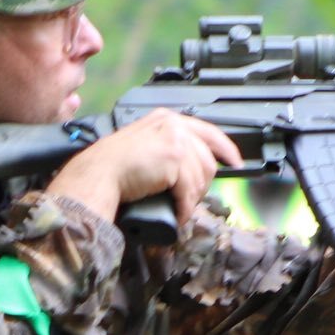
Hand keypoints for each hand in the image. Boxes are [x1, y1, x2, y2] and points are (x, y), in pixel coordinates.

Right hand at [46, 110, 243, 227]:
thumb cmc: (111, 164)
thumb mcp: (143, 143)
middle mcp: (174, 126)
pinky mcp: (175, 160)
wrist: (98, 172)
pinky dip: (185, 208)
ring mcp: (176, 141)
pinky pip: (189, 191)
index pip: (209, 131)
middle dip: (202, 185)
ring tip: (179, 208)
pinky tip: (178, 214)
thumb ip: (164, 145)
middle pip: (208, 159)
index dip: (226, 149)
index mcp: (167, 119)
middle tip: (190, 198)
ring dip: (192, 198)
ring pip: (202, 177)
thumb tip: (188, 168)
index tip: (235, 162)